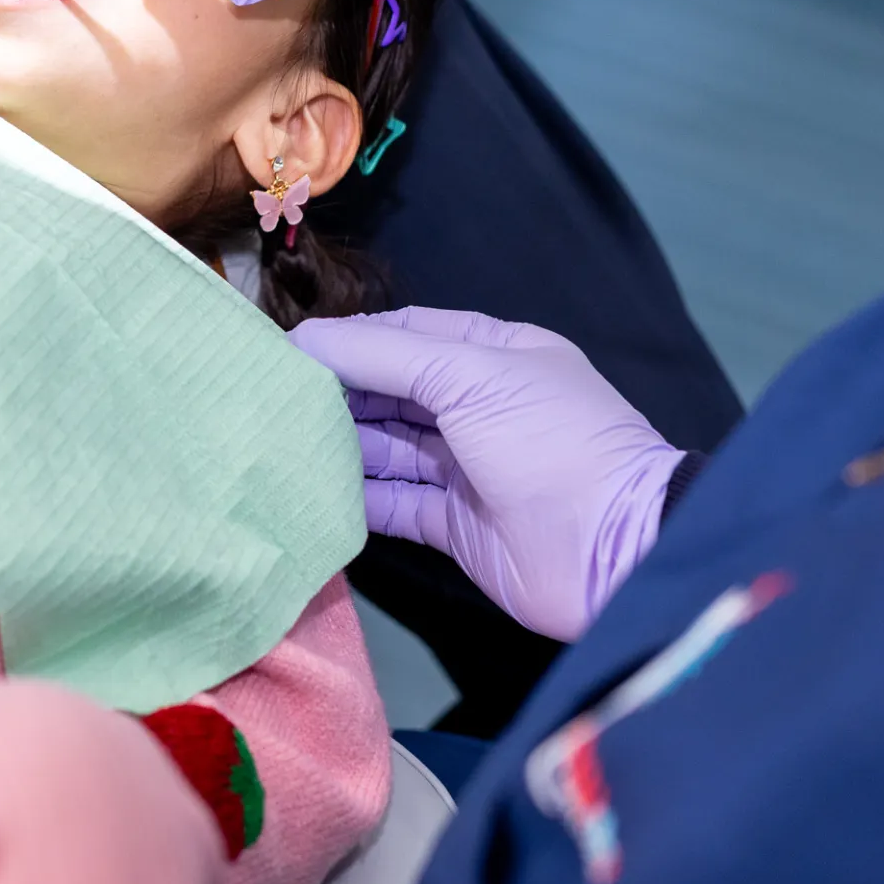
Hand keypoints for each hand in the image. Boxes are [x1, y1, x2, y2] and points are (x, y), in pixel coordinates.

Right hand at [290, 306, 681, 641]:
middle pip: (389, 389)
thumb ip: (379, 354)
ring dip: (338, 442)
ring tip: (276, 439)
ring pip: (385, 446)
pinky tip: (308, 487)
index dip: (347, 338)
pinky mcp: (453, 524)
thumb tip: (300, 338)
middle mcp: (477, 405)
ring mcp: (465, 467)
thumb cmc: (545, 438)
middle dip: (336, 390)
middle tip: (269, 397)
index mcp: (493, 354)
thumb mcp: (467, 374)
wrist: (615, 551)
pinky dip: (352, 496)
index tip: (285, 348)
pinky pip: (391, 502)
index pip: (404, 332)